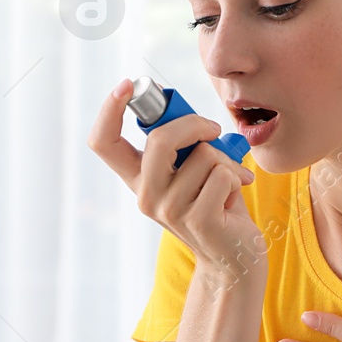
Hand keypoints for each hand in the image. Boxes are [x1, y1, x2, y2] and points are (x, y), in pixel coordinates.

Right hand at [88, 79, 263, 273]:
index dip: (109, 110)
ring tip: (228, 181)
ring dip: (226, 160)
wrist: (235, 257)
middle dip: (193, 123)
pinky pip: (222, 174)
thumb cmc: (216, 203)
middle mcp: (146, 196)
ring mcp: (170, 211)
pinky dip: (237, 177)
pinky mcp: (199, 220)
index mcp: (139, 179)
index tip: (128, 85)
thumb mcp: (192, 169)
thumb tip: (189, 115)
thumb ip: (183, 144)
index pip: (103, 143)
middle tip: (213, 129)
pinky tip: (233, 197)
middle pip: (159, 140)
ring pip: (203, 155)